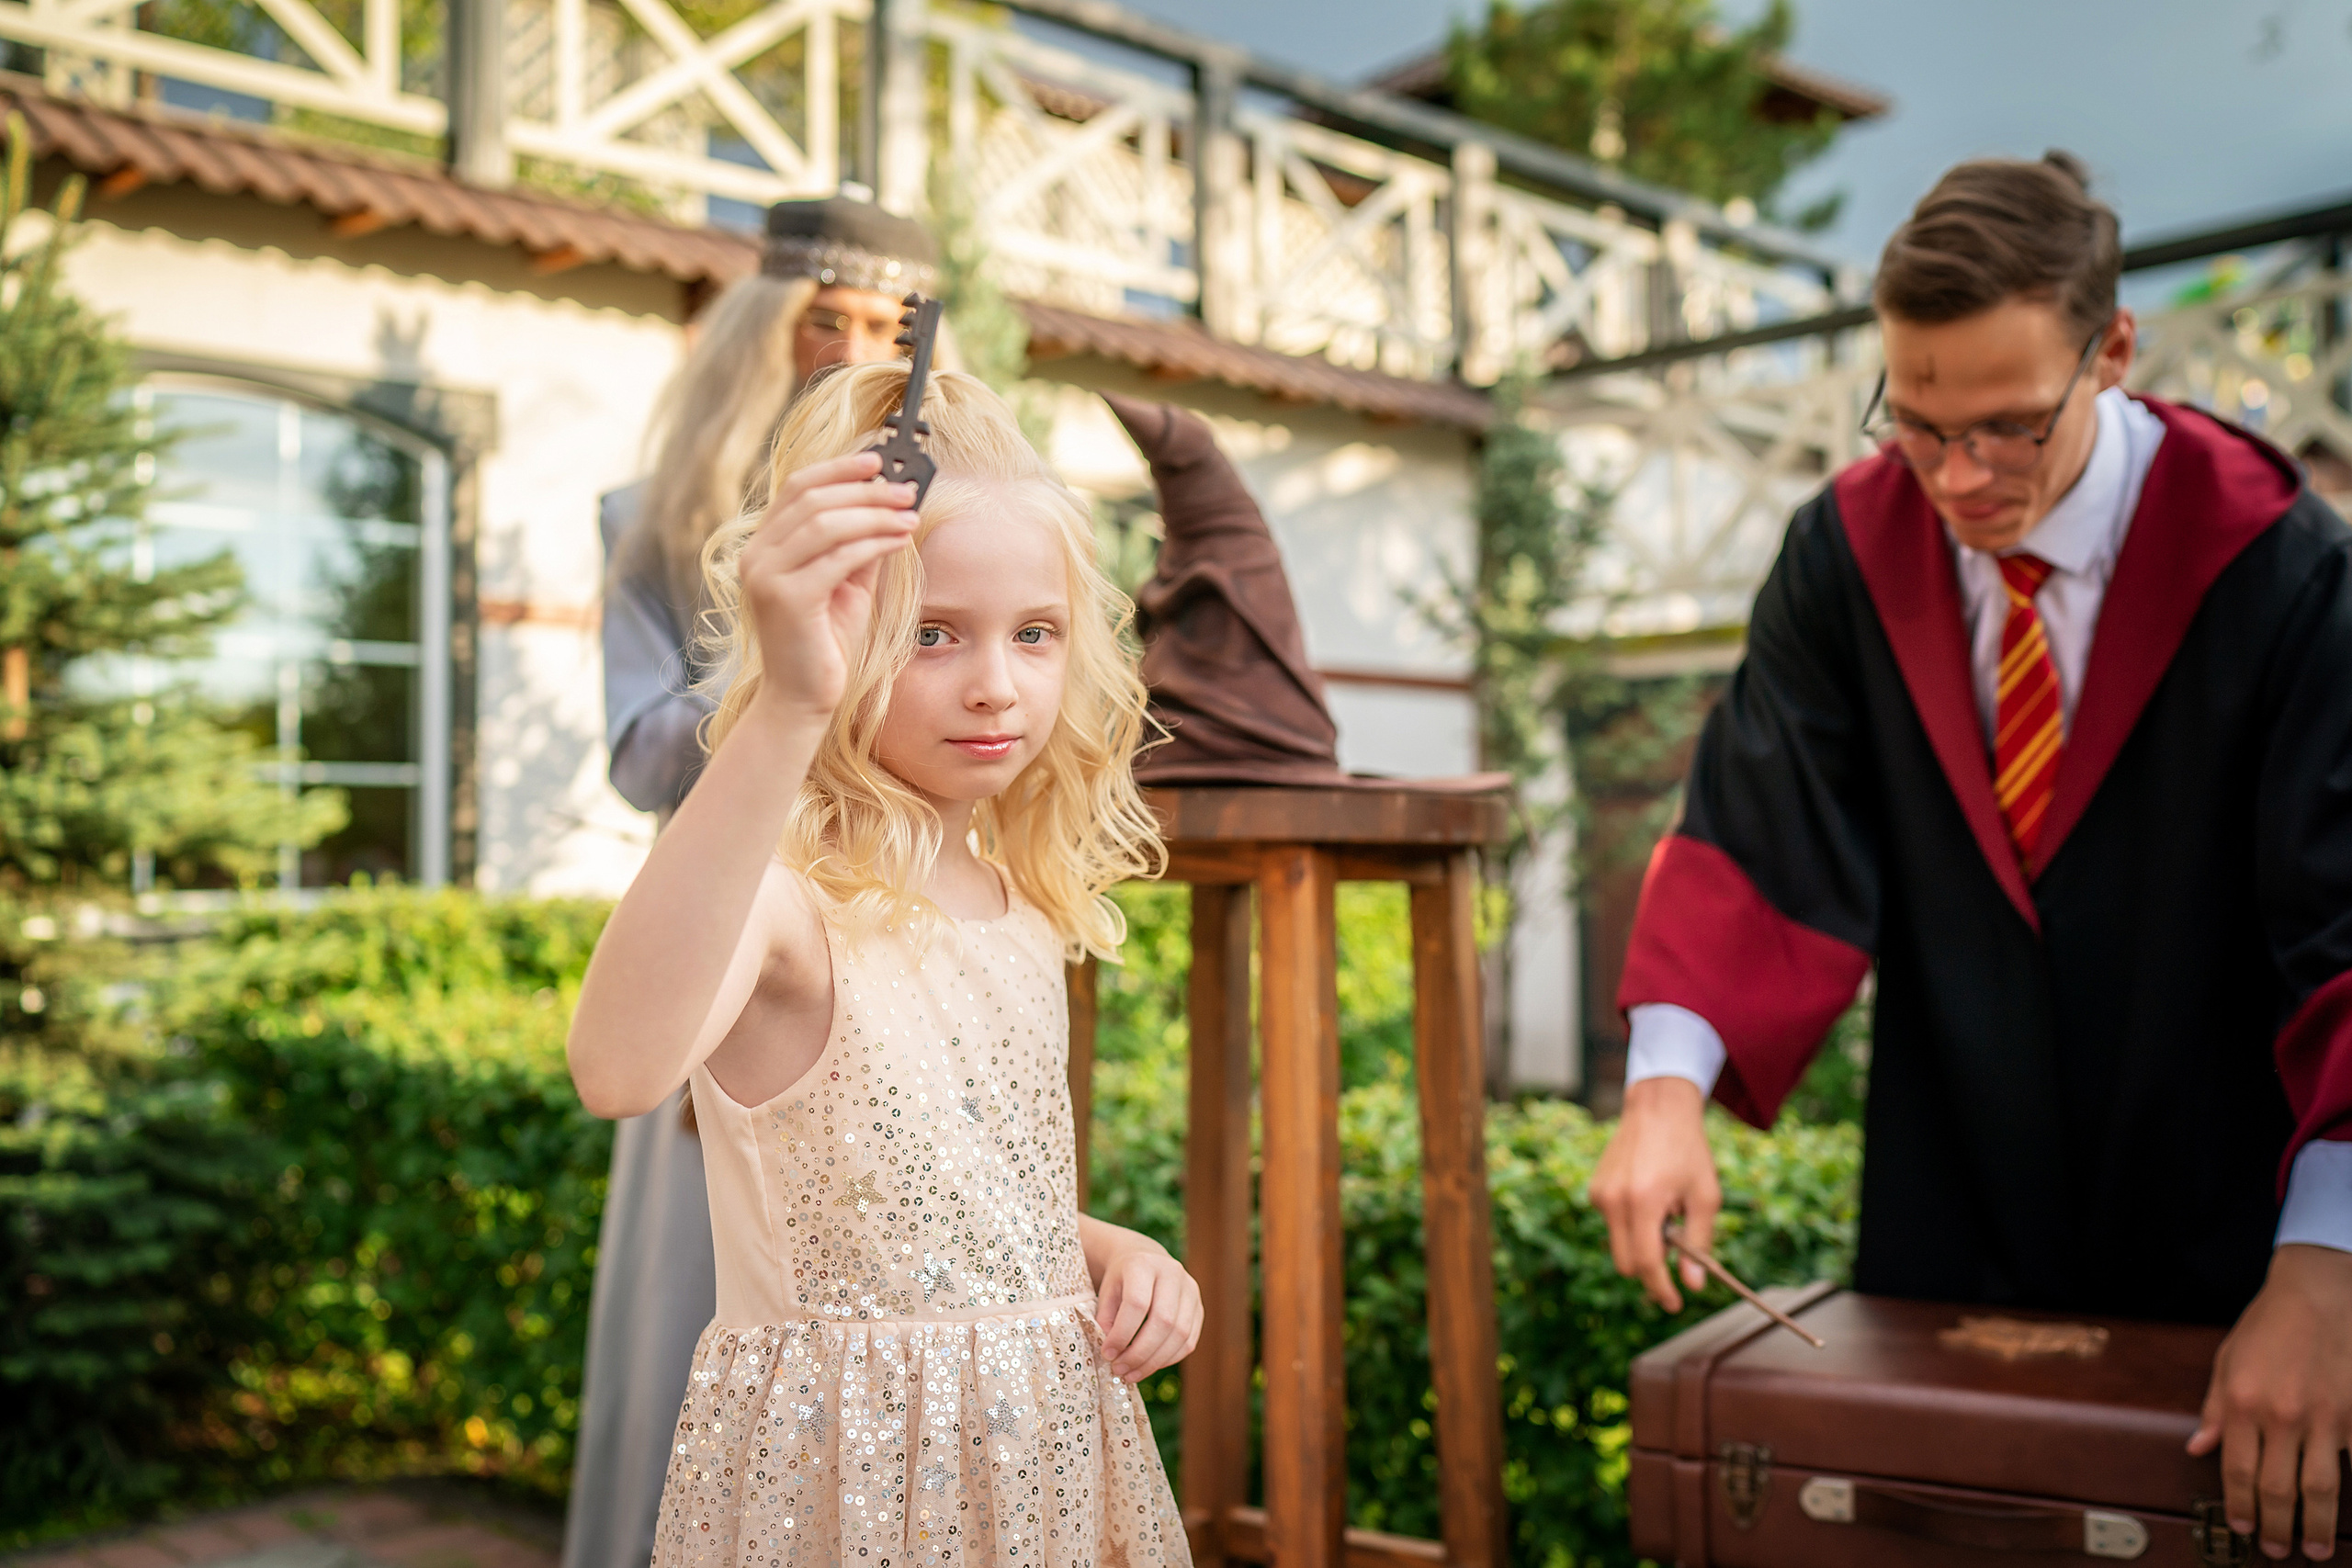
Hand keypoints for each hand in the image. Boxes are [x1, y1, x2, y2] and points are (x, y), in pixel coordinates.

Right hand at [736, 449, 917, 721]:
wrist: (802, 698)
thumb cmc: (825, 642)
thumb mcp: (845, 583)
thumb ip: (857, 544)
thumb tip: (888, 505)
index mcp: (764, 546)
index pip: (798, 487)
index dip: (838, 468)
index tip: (877, 461)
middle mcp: (756, 555)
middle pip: (813, 498)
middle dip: (866, 489)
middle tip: (906, 489)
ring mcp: (766, 576)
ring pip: (825, 523)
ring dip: (875, 513)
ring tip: (909, 513)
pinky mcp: (787, 599)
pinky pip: (837, 557)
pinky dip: (873, 542)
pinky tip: (899, 540)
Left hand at [1094, 1238, 1201, 1383]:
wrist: (1145, 1259)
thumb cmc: (1121, 1280)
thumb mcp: (1106, 1292)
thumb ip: (1106, 1320)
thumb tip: (1113, 1353)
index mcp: (1144, 1264)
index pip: (1137, 1303)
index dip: (1122, 1333)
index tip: (1107, 1354)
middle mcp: (1172, 1273)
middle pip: (1163, 1321)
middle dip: (1140, 1353)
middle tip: (1120, 1369)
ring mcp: (1191, 1290)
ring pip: (1180, 1334)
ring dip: (1154, 1361)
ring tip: (1131, 1374)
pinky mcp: (1199, 1308)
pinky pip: (1189, 1341)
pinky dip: (1169, 1359)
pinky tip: (1149, 1366)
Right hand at [1587, 1076, 1721, 1312]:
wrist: (1657, 1108)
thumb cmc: (1688, 1151)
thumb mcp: (1705, 1197)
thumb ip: (1699, 1243)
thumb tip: (1694, 1284)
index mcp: (1644, 1202)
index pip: (1646, 1263)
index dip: (1661, 1289)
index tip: (1675, 1304)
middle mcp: (1614, 1201)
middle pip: (1626, 1263)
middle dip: (1651, 1268)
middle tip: (1677, 1250)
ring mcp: (1600, 1194)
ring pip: (1618, 1245)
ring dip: (1641, 1244)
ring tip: (1665, 1213)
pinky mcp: (1594, 1189)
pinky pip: (1612, 1224)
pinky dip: (1631, 1225)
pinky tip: (1649, 1199)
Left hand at [2190, 1244, 2351, 1559]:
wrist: (2320, 1292)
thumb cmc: (2269, 1324)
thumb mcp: (2227, 1360)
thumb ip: (2214, 1409)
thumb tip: (2198, 1449)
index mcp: (2243, 1403)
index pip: (2238, 1472)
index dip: (2239, 1507)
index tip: (2242, 1528)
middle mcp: (2283, 1416)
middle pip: (2278, 1490)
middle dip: (2276, 1527)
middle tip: (2278, 1550)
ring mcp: (2326, 1418)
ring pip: (2321, 1489)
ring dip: (2316, 1525)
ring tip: (2313, 1549)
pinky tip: (2346, 1507)